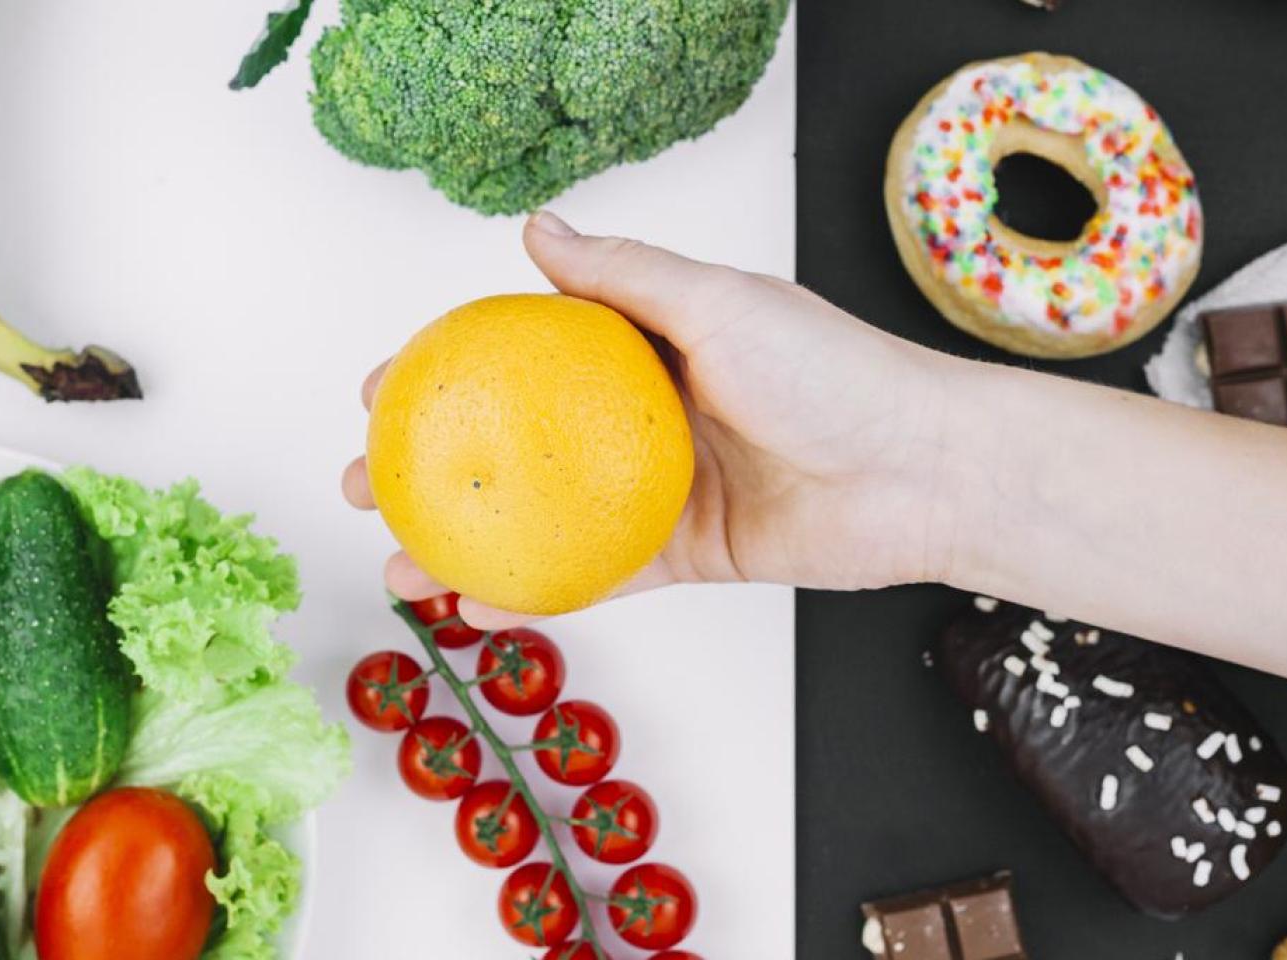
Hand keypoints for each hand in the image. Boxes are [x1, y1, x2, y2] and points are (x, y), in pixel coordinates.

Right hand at [343, 211, 961, 627]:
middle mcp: (638, 419)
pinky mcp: (681, 554)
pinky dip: (534, 592)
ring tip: (398, 563)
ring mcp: (654, 491)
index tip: (380, 386)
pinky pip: (593, 576)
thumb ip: (623, 275)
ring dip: (462, 544)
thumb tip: (535, 228)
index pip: (519, 356)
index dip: (444, 371)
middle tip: (364, 482)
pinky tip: (474, 607)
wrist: (923, 474)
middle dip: (429, 467)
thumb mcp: (720, 304)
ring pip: (537, 521)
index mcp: (642, 349)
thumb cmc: (835, 376)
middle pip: (510, 443)